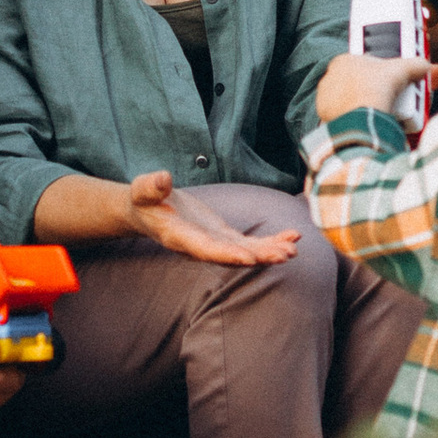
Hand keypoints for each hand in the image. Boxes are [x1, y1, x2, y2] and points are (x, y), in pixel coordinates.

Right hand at [122, 169, 299, 266]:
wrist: (149, 209)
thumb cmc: (145, 199)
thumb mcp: (143, 189)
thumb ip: (151, 186)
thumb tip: (162, 179)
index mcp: (180, 237)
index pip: (206, 249)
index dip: (227, 255)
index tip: (249, 258)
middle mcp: (200, 246)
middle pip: (232, 256)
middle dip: (259, 256)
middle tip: (285, 255)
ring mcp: (214, 243)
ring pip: (245, 252)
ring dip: (270, 251)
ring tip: (294, 249)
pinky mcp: (224, 237)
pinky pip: (250, 243)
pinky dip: (270, 241)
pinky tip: (291, 237)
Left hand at [315, 52, 437, 127]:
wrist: (361, 119)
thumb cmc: (375, 90)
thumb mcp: (403, 73)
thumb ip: (420, 67)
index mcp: (344, 60)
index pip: (362, 63)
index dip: (379, 72)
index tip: (390, 80)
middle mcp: (330, 78)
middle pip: (355, 82)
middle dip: (372, 89)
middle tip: (389, 97)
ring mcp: (326, 99)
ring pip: (348, 100)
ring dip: (362, 104)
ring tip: (380, 111)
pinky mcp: (326, 118)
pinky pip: (342, 117)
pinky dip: (355, 120)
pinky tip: (367, 122)